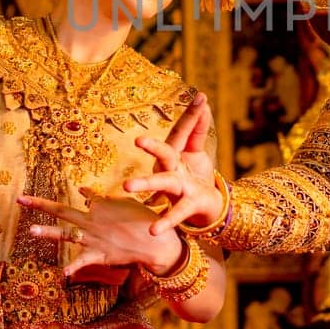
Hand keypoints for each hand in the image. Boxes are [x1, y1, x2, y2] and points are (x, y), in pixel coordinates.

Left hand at [18, 194, 185, 281]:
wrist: (154, 241)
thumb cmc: (144, 220)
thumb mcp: (127, 203)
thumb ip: (106, 199)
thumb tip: (87, 194)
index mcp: (100, 205)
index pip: (86, 196)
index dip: (85, 194)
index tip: (82, 193)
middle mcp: (92, 220)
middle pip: (62, 210)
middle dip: (40, 204)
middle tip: (21, 199)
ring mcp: (92, 238)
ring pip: (66, 234)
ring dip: (47, 232)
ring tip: (30, 230)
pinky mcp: (98, 254)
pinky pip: (82, 261)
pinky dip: (72, 267)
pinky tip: (61, 274)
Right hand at [123, 92, 222, 236]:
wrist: (202, 207)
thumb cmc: (193, 175)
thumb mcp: (197, 151)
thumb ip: (197, 128)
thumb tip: (202, 100)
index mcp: (176, 152)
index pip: (184, 131)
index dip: (193, 115)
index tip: (202, 97)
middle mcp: (171, 167)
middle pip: (164, 154)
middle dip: (153, 148)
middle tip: (139, 141)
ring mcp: (175, 186)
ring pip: (161, 183)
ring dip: (145, 185)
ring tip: (127, 188)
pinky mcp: (185, 204)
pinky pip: (175, 213)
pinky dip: (165, 221)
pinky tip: (153, 231)